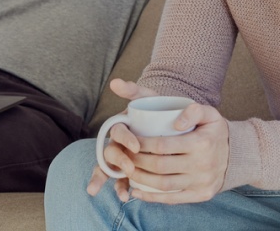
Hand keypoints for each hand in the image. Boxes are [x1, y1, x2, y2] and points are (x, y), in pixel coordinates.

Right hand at [85, 79, 159, 200]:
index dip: (125, 139)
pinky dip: (121, 189)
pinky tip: (125, 196)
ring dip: (114, 180)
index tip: (136, 145)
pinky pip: (119, 181)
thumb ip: (134, 89)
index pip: (118, 132)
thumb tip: (114, 83)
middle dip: (119, 162)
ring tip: (122, 192)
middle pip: (111, 153)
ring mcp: (121, 157)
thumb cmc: (158, 110)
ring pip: (110, 169)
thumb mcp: (149, 97)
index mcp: (122, 126)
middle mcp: (118, 142)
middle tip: (131, 168)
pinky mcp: (127, 169)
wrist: (170, 122)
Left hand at [121, 102, 230, 204]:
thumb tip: (175, 122)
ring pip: (164, 184)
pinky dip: (152, 198)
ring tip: (128, 171)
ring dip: (141, 179)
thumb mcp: (209, 113)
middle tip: (125, 156)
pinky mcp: (201, 195)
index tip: (130, 140)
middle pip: (160, 166)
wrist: (237, 155)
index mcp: (202, 142)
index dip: (141, 144)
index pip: (162, 145)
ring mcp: (202, 182)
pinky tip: (137, 192)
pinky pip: (173, 199)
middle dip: (137, 161)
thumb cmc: (214, 131)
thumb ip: (193, 111)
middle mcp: (203, 164)